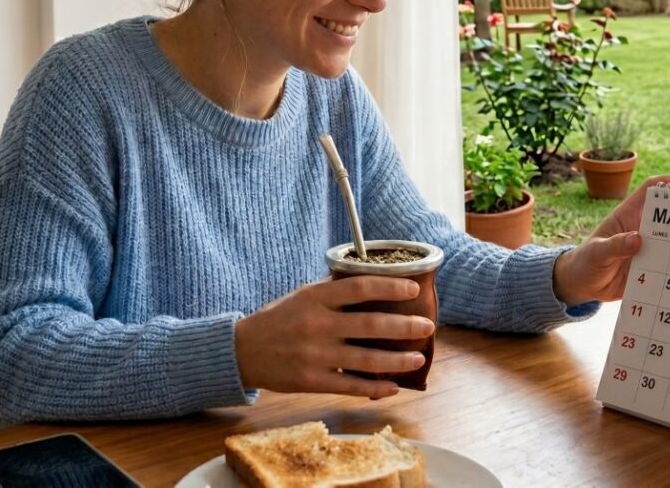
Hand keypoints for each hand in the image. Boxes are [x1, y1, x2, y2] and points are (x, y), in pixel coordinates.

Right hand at [234, 277, 435, 398]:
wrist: (241, 351)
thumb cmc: (276, 319)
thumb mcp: (301, 296)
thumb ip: (332, 292)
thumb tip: (371, 282)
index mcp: (316, 298)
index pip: (360, 287)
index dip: (390, 287)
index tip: (413, 289)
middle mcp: (318, 325)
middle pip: (370, 325)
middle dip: (404, 326)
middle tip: (428, 326)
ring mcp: (315, 355)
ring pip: (366, 359)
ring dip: (397, 360)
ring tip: (418, 358)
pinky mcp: (311, 381)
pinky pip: (350, 385)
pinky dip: (375, 387)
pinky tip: (393, 386)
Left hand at [553, 174, 669, 305]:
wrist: (582, 286)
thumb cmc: (586, 262)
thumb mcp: (597, 253)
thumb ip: (614, 246)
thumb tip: (637, 239)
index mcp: (627, 217)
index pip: (649, 191)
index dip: (668, 183)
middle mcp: (641, 229)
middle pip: (669, 216)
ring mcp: (648, 248)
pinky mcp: (651, 267)